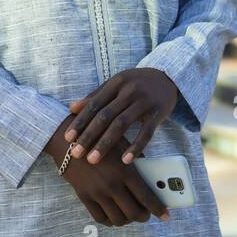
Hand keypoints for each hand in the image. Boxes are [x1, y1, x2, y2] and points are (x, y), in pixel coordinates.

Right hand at [46, 117, 168, 226]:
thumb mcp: (122, 145)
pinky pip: (100, 218)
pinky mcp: (84, 197)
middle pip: (133, 213)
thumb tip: (152, 179)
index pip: (147, 197)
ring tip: (131, 213)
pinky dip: (110, 220)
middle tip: (147, 214)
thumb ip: (137, 162)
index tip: (165, 216)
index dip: (158, 209)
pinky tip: (115, 214)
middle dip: (144, 216)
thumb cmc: (100, 138)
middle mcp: (111, 185)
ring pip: (118, 219)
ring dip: (128, 220)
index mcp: (125, 171)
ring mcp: (97, 193)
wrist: (69, 140)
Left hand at [64, 68, 179, 164]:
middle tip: (76, 153)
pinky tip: (125, 160)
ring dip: (106, 143)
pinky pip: (146, 132)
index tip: (68, 138)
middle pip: (106, 115)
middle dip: (89, 135)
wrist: (168, 76)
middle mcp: (129, 90)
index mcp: (116, 83)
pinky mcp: (158, 112)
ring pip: (122, 124)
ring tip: (93, 159)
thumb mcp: (116, 84)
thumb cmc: (137, 83)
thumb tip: (72, 107)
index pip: (94, 104)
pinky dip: (136, 146)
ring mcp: (145, 101)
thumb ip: (96, 95)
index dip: (80, 121)